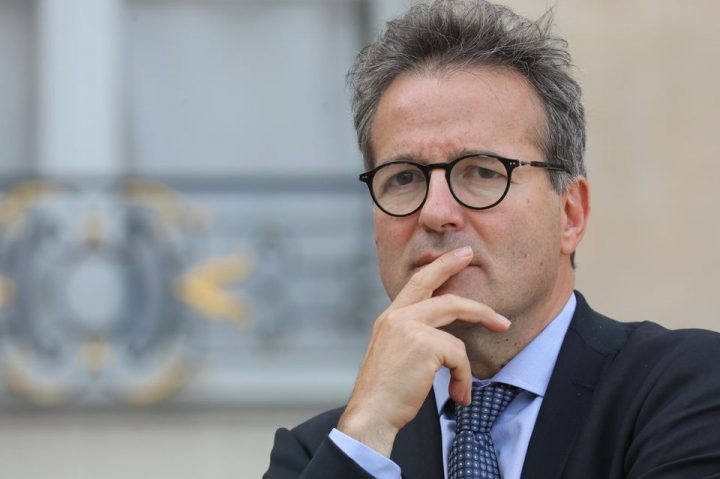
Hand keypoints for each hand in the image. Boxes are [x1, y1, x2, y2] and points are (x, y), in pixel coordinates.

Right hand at [337, 246, 509, 456]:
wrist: (372, 414)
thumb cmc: (384, 392)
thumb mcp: (394, 354)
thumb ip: (412, 337)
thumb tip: (444, 337)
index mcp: (389, 319)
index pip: (416, 283)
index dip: (439, 267)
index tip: (458, 256)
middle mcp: (397, 317)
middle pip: (441, 292)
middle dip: (459, 273)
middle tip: (473, 257)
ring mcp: (411, 328)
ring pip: (457, 324)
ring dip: (471, 352)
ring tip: (474, 371)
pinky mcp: (425, 345)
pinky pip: (460, 356)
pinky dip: (464, 377)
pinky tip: (458, 395)